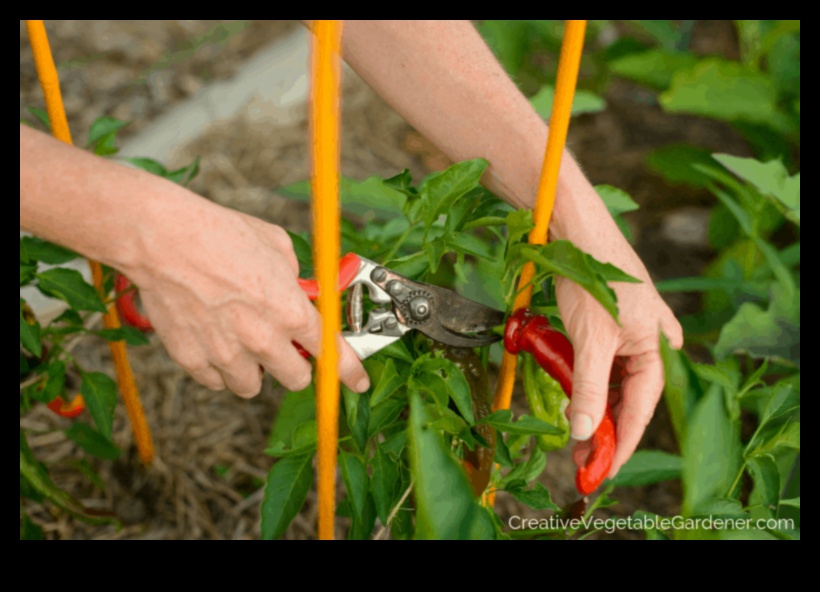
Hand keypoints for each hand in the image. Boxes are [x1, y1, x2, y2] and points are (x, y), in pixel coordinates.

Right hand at [126, 196, 369, 397]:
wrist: (162, 238)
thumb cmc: (219, 234)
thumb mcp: (276, 245)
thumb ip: (294, 277)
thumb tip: (297, 289)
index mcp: (290, 311)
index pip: (332, 353)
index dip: (349, 371)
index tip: (356, 382)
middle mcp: (262, 339)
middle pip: (296, 380)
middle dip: (295, 365)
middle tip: (283, 347)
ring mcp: (226, 354)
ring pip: (252, 387)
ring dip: (254, 370)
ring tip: (241, 343)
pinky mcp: (192, 360)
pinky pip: (215, 382)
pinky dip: (218, 369)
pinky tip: (213, 342)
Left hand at [555, 251, 682, 477]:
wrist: (575, 231)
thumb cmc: (591, 278)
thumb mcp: (589, 341)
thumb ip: (586, 388)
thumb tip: (582, 431)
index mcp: (659, 348)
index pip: (640, 409)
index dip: (620, 441)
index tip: (603, 468)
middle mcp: (651, 344)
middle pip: (627, 398)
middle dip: (604, 426)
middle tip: (581, 456)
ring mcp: (631, 334)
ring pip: (612, 382)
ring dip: (592, 404)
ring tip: (574, 430)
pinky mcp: (610, 326)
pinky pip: (602, 363)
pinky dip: (586, 380)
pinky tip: (572, 394)